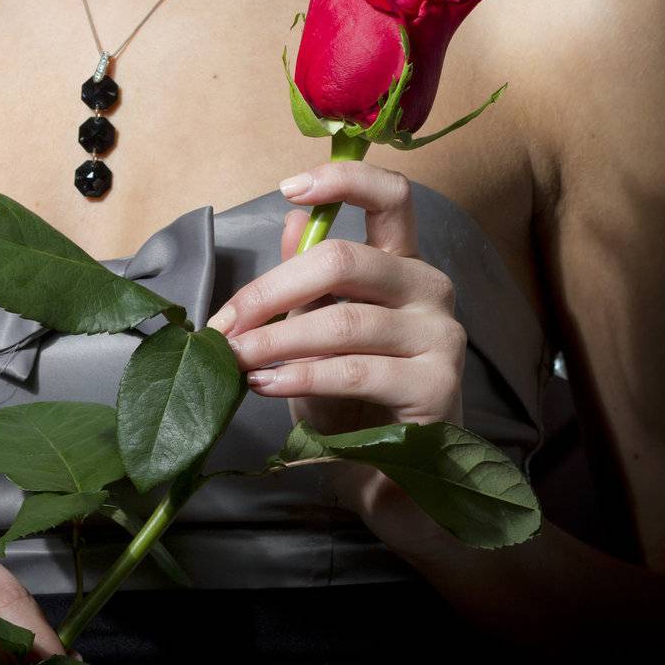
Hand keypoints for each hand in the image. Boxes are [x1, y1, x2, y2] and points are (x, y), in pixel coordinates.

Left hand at [206, 160, 465, 553]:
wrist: (395, 485)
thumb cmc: (354, 402)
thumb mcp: (320, 332)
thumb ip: (310, 279)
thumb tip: (291, 218)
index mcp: (404, 264)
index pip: (391, 196)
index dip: (343, 180)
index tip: (289, 187)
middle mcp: (431, 289)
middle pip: (344, 261)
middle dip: (271, 289)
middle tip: (223, 321)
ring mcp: (441, 336)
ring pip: (342, 320)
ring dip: (275, 339)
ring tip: (233, 358)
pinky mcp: (438, 386)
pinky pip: (355, 371)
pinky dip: (300, 375)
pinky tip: (265, 385)